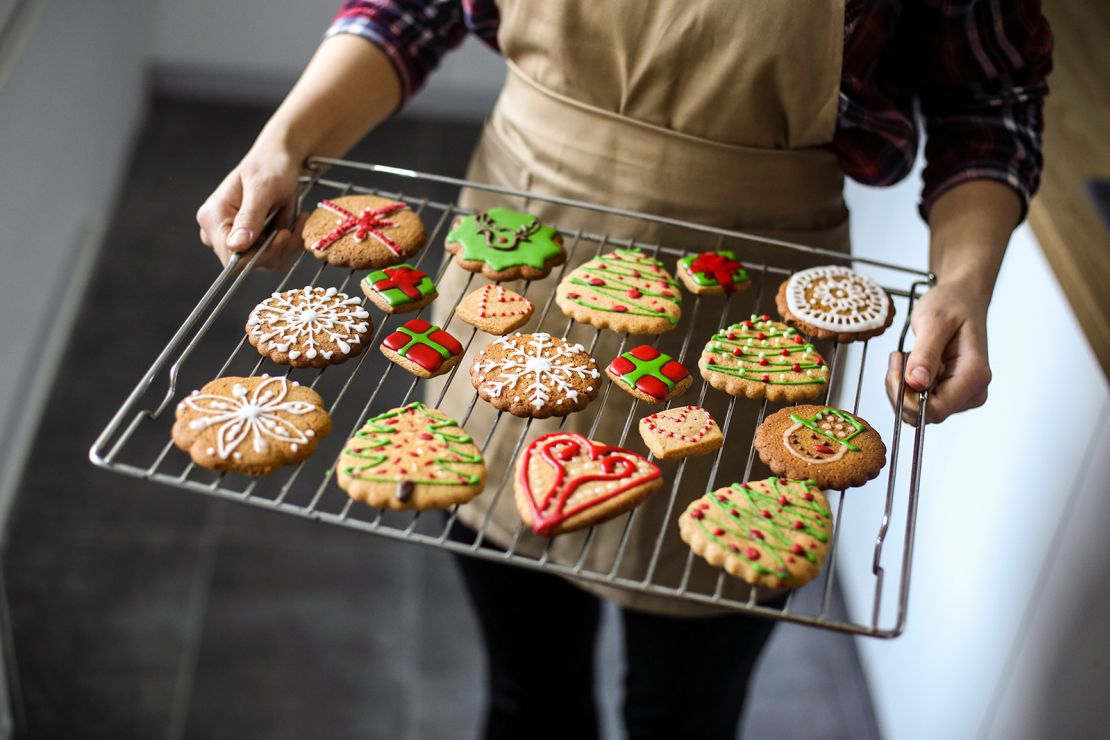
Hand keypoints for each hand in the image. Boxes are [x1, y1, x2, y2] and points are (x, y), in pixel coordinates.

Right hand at [196, 144, 305, 270]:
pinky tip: (295, 224)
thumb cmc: (270, 166)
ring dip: (286, 246)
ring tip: (297, 221)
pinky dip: (288, 244)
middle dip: (277, 249)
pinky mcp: (249, 241)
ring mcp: (234, 238)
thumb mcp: (263, 188)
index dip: (260, 254)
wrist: (280, 159)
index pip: (232, 257)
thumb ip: (250, 217)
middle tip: (294, 228)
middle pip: (248, 262)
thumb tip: (236, 246)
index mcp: (213, 217)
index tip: (284, 235)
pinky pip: (271, 256)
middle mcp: (218, 231)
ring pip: (263, 261)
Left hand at [885, 282, 992, 424]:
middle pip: (924, 414)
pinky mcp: (952, 394)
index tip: (896, 365)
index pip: (934, 411)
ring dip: (902, 387)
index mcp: (974, 375)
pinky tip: (911, 363)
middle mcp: (973, 391)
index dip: (906, 396)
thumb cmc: (951, 305)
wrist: (961, 299)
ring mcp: (963, 395)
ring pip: (918, 411)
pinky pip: (919, 403)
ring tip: (905, 357)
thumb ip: (925, 353)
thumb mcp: (933, 321)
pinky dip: (906, 386)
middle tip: (897, 357)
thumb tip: (916, 383)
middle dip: (900, 390)